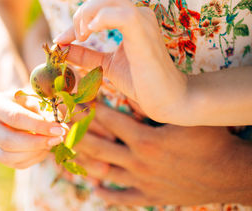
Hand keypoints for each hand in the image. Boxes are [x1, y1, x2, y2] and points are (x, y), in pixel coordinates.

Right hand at [0, 90, 65, 168]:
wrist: (15, 105)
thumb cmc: (27, 99)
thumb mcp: (35, 97)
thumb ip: (46, 110)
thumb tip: (61, 128)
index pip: (15, 117)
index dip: (38, 125)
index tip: (58, 129)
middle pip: (9, 140)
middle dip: (37, 142)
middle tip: (58, 138)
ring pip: (8, 156)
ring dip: (35, 152)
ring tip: (52, 142)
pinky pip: (14, 163)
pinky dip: (33, 158)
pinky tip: (44, 148)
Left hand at [54, 0, 187, 123]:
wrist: (167, 100)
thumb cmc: (141, 82)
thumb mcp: (106, 65)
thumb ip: (85, 55)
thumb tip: (60, 48)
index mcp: (131, 20)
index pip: (99, 5)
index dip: (77, 19)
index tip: (61, 40)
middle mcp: (138, 14)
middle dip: (81, 13)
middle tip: (75, 37)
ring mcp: (142, 21)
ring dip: (88, 14)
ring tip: (82, 36)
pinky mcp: (143, 32)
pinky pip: (121, 14)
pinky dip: (100, 19)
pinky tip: (90, 33)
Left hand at [74, 103, 251, 205]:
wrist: (229, 174)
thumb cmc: (211, 140)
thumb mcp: (183, 118)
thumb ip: (154, 107)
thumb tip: (130, 91)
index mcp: (145, 140)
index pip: (108, 121)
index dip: (88, 110)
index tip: (73, 102)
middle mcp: (138, 162)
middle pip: (99, 147)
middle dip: (77, 134)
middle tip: (60, 127)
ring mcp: (143, 181)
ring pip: (105, 172)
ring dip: (85, 164)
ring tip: (67, 157)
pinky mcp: (151, 195)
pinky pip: (124, 197)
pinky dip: (108, 193)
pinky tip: (95, 188)